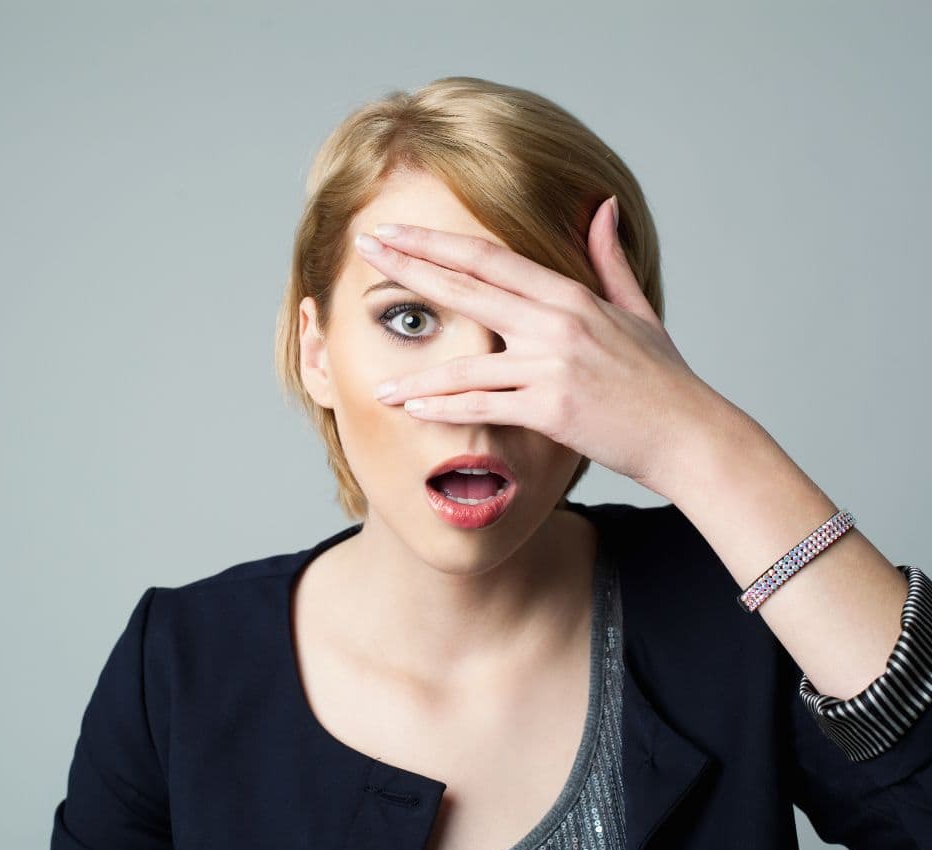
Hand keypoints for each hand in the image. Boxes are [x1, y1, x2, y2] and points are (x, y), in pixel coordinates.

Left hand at [355, 197, 727, 495]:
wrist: (691, 435)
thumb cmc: (662, 379)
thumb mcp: (638, 310)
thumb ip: (609, 259)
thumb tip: (603, 207)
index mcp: (570, 296)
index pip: (488, 259)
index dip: (435, 242)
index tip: (394, 231)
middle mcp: (556, 323)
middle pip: (467, 287)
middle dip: (409, 268)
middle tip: (364, 250)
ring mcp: (553, 365)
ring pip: (466, 365)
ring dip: (416, 375)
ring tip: (377, 384)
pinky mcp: (552, 409)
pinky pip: (485, 407)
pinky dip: (446, 409)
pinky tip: (413, 410)